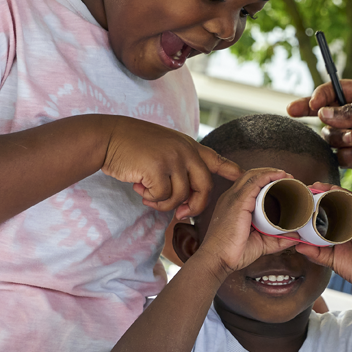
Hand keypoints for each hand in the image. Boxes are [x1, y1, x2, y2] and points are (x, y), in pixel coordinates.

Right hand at [100, 117, 241, 218]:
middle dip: (195, 206)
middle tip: (181, 214)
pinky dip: (151, 199)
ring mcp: (173, 158)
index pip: (216, 159)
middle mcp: (185, 151)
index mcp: (189, 146)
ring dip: (164, 203)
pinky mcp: (158, 168)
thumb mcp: (163, 147)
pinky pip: (162, 196)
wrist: (108, 137)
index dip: (231, 170)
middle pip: (205, 187)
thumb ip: (179, 164)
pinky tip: (139, 190)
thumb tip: (186, 196)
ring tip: (148, 196)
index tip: (244, 178)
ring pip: (181, 196)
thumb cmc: (132, 146)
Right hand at [193, 167, 295, 274]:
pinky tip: (280, 176)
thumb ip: (278, 239)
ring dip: (272, 172)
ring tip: (287, 176)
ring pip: (253, 175)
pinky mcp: (237, 203)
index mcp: (234, 204)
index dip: (267, 179)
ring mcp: (233, 198)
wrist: (216, 260)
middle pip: (252, 176)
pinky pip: (253, 182)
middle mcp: (231, 197)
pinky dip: (268, 176)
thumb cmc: (232, 253)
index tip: (284, 183)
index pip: (250, 184)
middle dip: (272, 173)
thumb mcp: (261, 243)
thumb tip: (296, 236)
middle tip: (289, 178)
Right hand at [287, 82, 351, 180]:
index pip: (336, 90)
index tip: (310, 104)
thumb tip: (324, 113)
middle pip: (327, 113)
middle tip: (303, 114)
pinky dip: (348, 157)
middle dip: (317, 115)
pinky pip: (343, 157)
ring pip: (332, 137)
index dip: (320, 95)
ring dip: (338, 139)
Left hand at [295, 183, 351, 292]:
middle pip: (337, 202)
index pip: (329, 211)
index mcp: (343, 229)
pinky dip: (348, 198)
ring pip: (347, 200)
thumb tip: (299, 246)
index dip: (317, 203)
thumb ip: (316, 253)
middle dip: (323, 193)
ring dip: (333, 191)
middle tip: (308, 188)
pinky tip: (337, 193)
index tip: (303, 199)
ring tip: (319, 187)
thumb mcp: (331, 259)